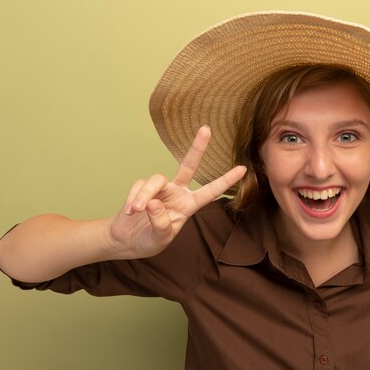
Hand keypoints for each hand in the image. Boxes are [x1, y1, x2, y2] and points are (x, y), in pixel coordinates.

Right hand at [108, 126, 245, 257]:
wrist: (127, 240)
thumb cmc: (149, 241)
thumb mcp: (159, 239)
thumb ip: (160, 223)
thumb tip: (154, 202)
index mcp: (188, 206)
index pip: (210, 192)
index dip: (225, 181)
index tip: (243, 169)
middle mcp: (177, 193)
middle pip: (189, 166)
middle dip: (197, 148)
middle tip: (206, 129)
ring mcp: (160, 188)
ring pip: (156, 180)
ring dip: (145, 194)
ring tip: (136, 210)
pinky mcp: (142, 186)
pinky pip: (139, 186)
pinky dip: (133, 198)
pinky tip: (130, 211)